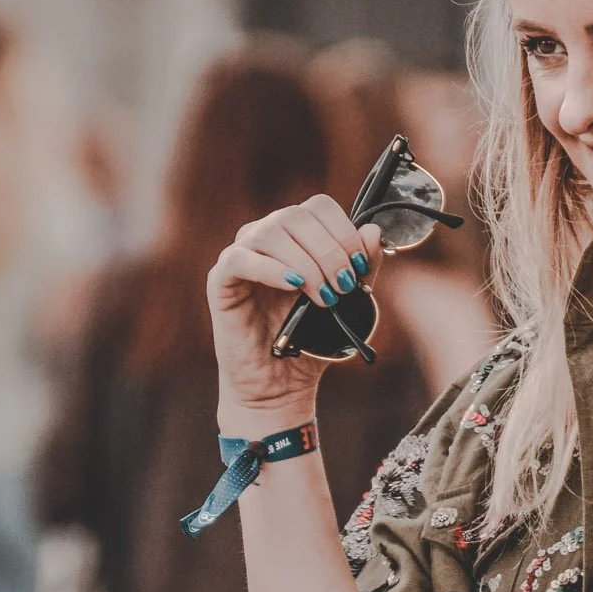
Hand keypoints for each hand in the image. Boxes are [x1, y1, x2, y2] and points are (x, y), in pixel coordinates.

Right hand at [207, 194, 385, 426]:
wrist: (280, 384)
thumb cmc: (310, 340)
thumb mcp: (348, 302)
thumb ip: (362, 268)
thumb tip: (372, 230)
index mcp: (297, 237)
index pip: (318, 207)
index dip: (343, 231)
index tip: (360, 266)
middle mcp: (266, 238)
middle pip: (296, 216)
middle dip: (329, 250)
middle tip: (343, 286)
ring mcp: (242, 256)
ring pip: (271, 233)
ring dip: (305, 263)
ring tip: (323, 297)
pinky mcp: (221, 281)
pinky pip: (240, 259)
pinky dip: (271, 269)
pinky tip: (293, 287)